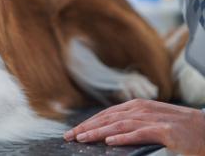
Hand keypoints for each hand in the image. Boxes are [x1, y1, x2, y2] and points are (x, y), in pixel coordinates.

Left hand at [64, 99, 204, 154]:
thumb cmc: (181, 130)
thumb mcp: (152, 124)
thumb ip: (133, 125)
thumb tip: (108, 135)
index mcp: (137, 107)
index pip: (106, 115)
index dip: (88, 122)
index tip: (72, 132)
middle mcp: (142, 109)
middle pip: (108, 118)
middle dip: (87, 127)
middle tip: (70, 136)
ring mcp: (154, 119)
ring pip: (120, 125)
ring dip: (99, 132)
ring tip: (83, 138)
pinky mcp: (166, 130)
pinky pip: (140, 133)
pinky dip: (124, 137)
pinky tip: (110, 142)